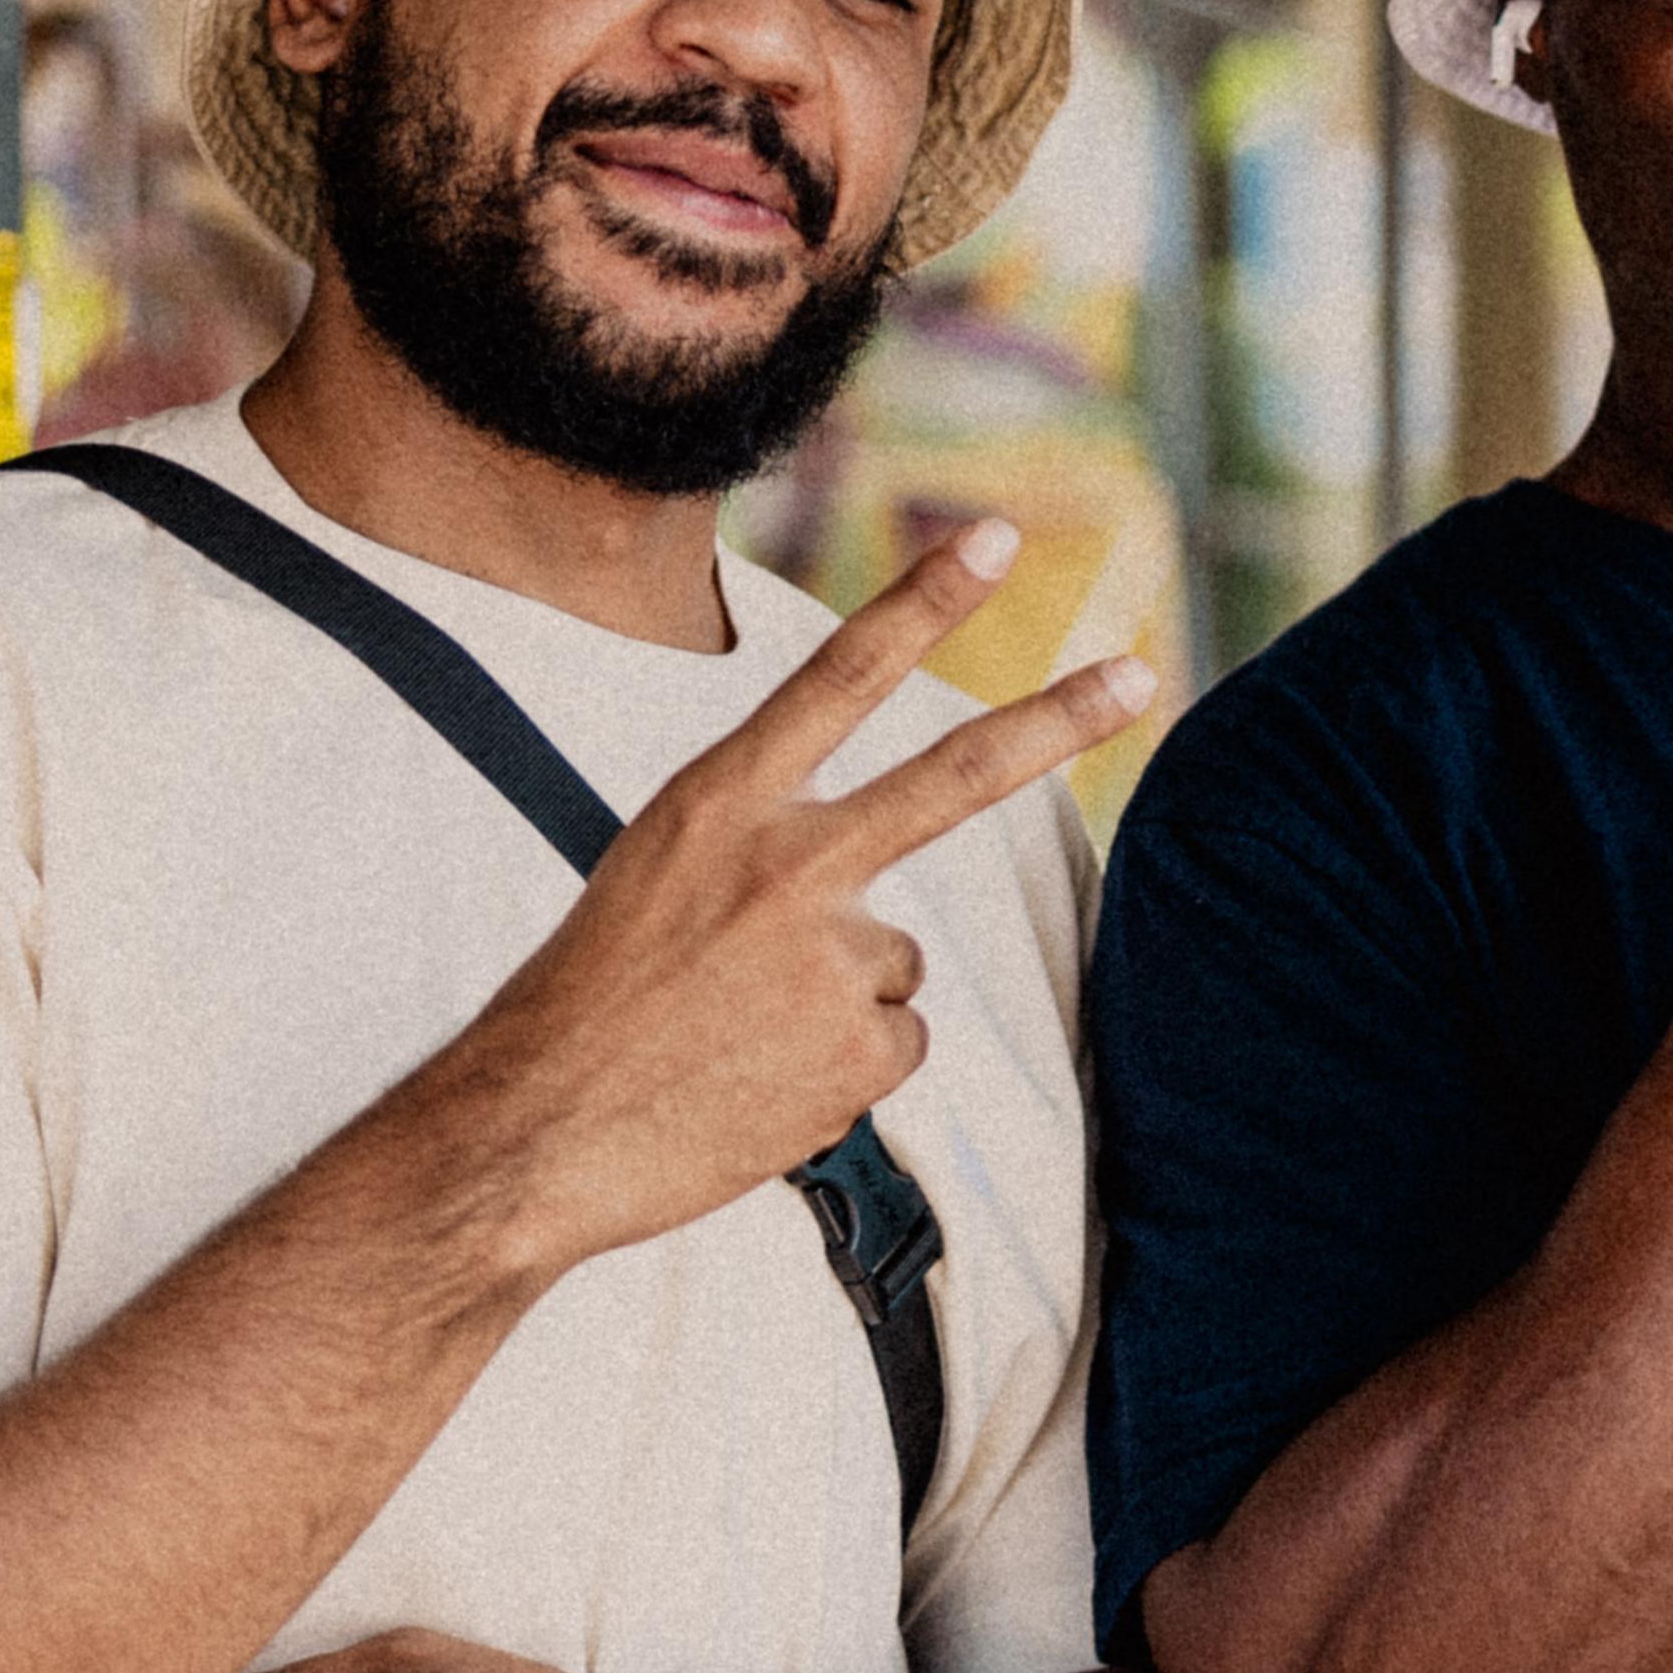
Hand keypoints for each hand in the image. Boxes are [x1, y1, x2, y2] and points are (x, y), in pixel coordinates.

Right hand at [449, 519, 1150, 1277]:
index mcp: (717, 803)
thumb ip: (760, 853)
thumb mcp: (651, 878)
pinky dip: (840, 1070)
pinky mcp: (858, 1050)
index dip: (922, 601)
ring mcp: (830, 957)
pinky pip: (893, 1045)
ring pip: (892, 961)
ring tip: (737, 1036)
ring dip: (837, 1001)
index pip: (838, 677)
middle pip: (954, 777)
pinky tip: (761, 1085)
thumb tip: (879, 915)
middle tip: (1141, 678)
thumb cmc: (587, 1006)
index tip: (996, 538)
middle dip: (1058, 722)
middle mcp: (785, 864)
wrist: (530, 1134)